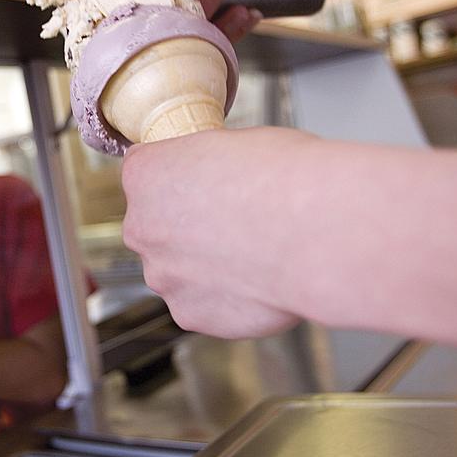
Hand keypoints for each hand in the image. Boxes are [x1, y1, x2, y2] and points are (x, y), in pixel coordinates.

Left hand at [121, 127, 322, 337]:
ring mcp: (163, 275)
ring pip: (176, 270)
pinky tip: (254, 281)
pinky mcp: (189, 314)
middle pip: (155, 226)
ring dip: (203, 265)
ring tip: (250, 254)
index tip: (203, 184)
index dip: (180, 178)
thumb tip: (217, 173)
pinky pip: (200, 304)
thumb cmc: (284, 179)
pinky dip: (223, 297)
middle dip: (187, 226)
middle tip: (232, 223)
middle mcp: (142, 227)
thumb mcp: (237, 142)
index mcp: (146, 174)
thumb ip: (208, 164)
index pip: (145, 173)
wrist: (314, 231)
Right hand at [149, 0, 328, 37]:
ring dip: (219, 23)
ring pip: (194, 14)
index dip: (152, 2)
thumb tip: (188, 13)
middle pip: (168, 1)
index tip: (174, 23)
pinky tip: (254, 11)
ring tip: (245, 14)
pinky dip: (233, 21)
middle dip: (194, 19)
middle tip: (224, 20)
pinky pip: (217, 15)